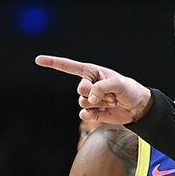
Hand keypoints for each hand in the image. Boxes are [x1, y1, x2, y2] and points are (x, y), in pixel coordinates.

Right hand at [35, 55, 152, 124]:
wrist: (137, 108)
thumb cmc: (130, 91)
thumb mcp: (119, 84)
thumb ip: (102, 87)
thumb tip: (90, 98)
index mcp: (92, 72)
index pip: (68, 66)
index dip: (53, 63)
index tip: (37, 60)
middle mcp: (88, 84)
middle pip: (80, 89)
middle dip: (96, 93)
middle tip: (111, 95)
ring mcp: (89, 99)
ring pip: (82, 103)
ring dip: (99, 104)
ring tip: (111, 102)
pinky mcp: (92, 112)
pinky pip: (83, 114)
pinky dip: (93, 115)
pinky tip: (102, 113)